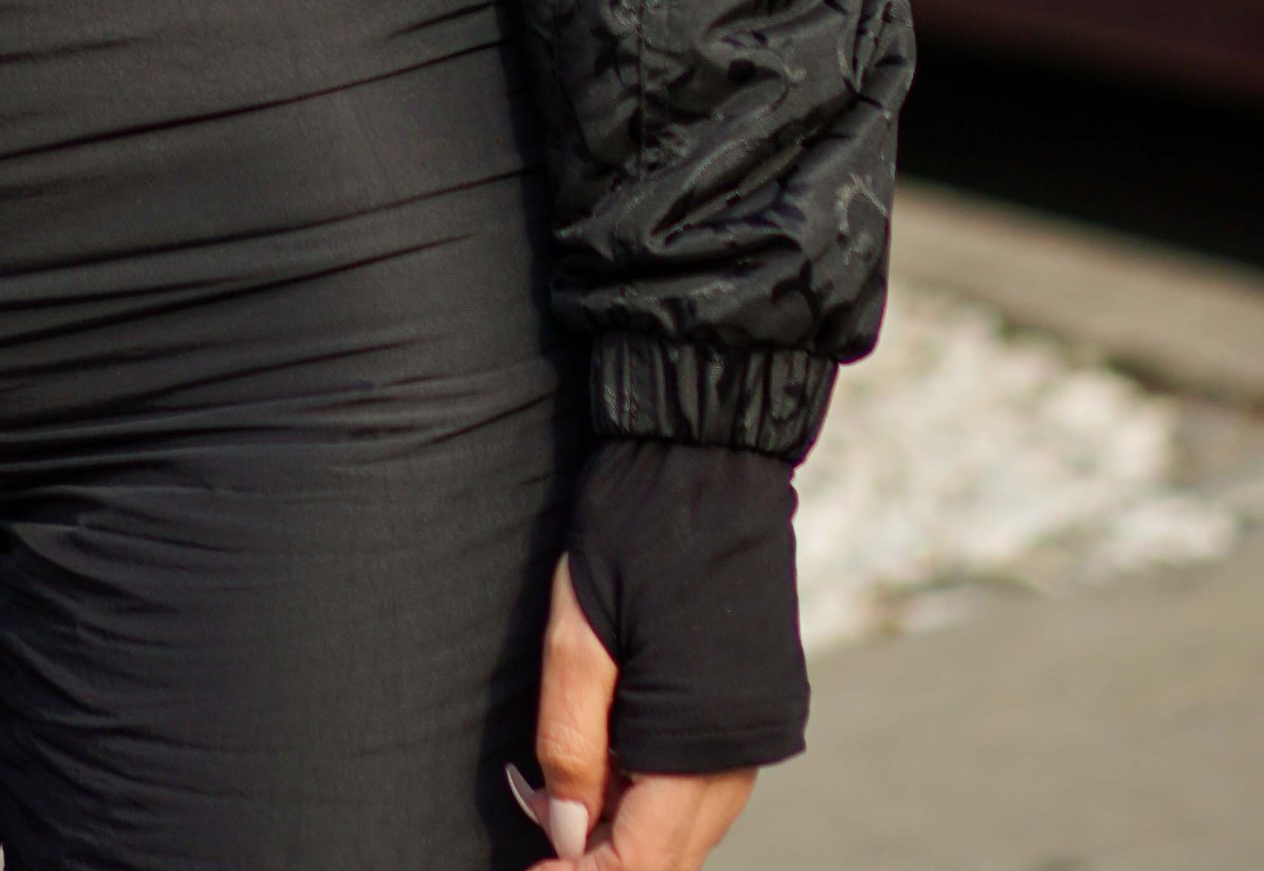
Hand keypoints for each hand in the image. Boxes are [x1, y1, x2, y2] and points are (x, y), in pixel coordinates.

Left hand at [519, 558, 754, 869]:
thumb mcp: (578, 635)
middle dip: (595, 855)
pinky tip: (603, 753)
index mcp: (702, 743)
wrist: (705, 455)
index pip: (643, 862)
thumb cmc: (633, 531)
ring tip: (553, 784)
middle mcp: (742, 754)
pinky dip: (647, 788)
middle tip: (530, 825)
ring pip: (682, 825)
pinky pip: (698, 784)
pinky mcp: (754, 706)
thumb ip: (572, 742)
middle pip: (667, 855)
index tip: (528, 870)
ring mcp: (755, 732)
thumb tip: (568, 835)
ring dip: (620, 825)